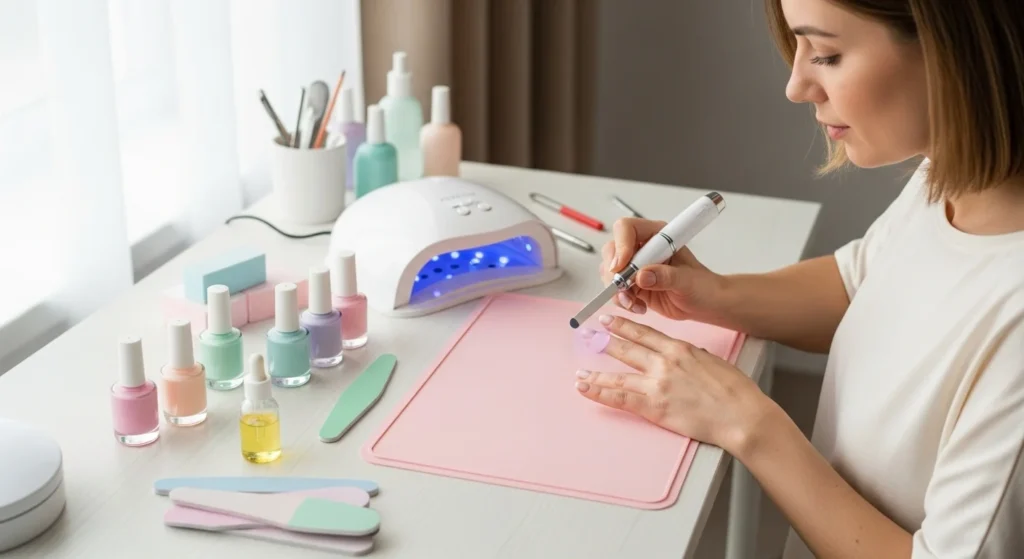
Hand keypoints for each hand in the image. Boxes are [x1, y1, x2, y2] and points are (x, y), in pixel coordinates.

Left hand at [574, 314, 766, 453]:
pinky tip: (586, 390)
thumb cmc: (735, 391)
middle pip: (627, 349)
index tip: (610, 320)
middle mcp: (664, 362)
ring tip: (580, 372)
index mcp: (680, 349)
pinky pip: (619, 398)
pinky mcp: (654, 406)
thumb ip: (693, 357)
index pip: (644, 333)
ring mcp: (657, 384)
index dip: (624, 326)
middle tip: (590, 336)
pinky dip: (600, 393)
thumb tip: (684, 356)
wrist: (741, 414)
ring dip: (595, 373)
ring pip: (618, 374)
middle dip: (605, 341)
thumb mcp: (713, 362)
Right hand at [600, 217, 722, 320]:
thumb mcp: (687, 281)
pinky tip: (639, 307)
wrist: (704, 303)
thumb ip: (665, 276)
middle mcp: (642, 247)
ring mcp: (635, 265)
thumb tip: (641, 275)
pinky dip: (621, 300)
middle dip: (614, 272)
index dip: (621, 245)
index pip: (627, 228)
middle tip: (624, 289)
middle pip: (612, 250)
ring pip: (609, 271)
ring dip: (616, 290)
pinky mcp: (631, 283)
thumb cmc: (701, 286)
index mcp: (657, 236)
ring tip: (634, 303)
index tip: (622, 267)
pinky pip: (614, 289)